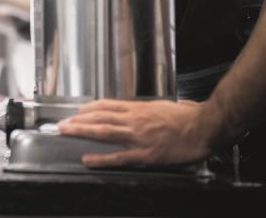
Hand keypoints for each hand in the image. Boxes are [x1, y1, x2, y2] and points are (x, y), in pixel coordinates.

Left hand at [57, 99, 213, 167]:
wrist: (203, 127)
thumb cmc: (187, 117)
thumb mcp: (163, 106)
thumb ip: (149, 109)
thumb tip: (142, 110)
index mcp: (138, 109)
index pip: (107, 106)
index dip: (90, 109)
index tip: (77, 111)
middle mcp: (134, 120)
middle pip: (99, 117)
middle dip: (78, 120)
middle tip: (62, 123)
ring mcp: (137, 136)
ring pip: (103, 132)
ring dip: (82, 131)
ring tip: (66, 132)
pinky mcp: (145, 153)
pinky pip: (119, 157)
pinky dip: (101, 158)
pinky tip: (88, 159)